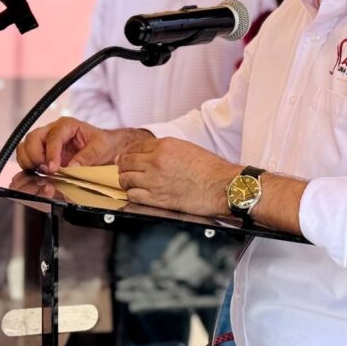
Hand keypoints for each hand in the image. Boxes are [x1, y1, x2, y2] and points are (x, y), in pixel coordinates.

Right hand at [16, 117, 123, 173]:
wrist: (106, 147)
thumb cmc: (103, 144)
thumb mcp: (100, 148)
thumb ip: (86, 157)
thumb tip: (71, 167)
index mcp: (67, 125)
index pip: (53, 137)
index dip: (51, 153)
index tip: (54, 168)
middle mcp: (53, 130)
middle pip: (33, 138)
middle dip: (36, 156)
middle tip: (46, 170)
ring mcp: (46, 141)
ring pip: (25, 146)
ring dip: (29, 160)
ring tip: (41, 172)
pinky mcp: (43, 152)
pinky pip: (27, 155)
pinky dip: (28, 165)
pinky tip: (38, 172)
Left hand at [116, 134, 238, 215]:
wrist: (222, 186)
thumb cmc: (210, 169)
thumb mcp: (186, 148)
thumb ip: (165, 149)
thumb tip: (148, 153)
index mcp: (165, 146)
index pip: (134, 147)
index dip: (127, 154)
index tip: (124, 158)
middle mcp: (157, 161)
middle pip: (126, 162)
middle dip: (124, 167)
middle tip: (125, 171)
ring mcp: (155, 181)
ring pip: (125, 179)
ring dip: (127, 181)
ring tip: (132, 183)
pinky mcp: (157, 199)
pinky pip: (133, 196)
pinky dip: (132, 195)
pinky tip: (138, 194)